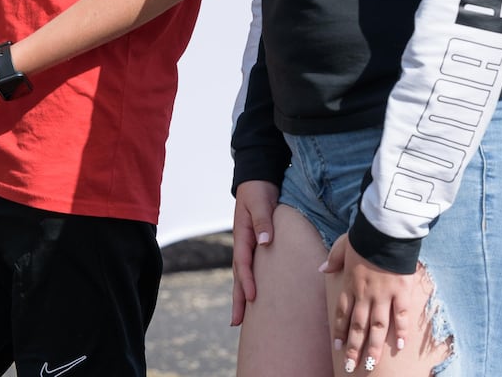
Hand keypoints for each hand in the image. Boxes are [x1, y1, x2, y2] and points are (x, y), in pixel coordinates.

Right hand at [230, 179, 278, 325]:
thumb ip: (262, 220)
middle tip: (236, 322)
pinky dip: (249, 283)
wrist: (257, 179)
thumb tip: (265, 242)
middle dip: (238, 299)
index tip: (252, 297)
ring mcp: (248, 245)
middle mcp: (243, 243)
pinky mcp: (255, 245)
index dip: (247, 280)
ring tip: (241, 319)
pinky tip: (254, 296)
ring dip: (241, 296)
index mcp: (243, 234)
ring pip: (243, 274)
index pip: (243, 262)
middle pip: (238, 275)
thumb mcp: (260, 201)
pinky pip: (251, 268)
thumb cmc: (259, 189)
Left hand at [322, 236, 432, 373]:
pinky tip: (399, 346)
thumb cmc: (364, 235)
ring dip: (373, 346)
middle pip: (358, 325)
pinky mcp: (401, 292)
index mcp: (350, 283)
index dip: (341, 331)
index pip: (343, 312)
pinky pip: (401, 315)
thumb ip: (333, 259)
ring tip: (370, 364)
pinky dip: (401, 331)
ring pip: (377, 326)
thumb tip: (322, 269)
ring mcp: (384, 295)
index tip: (338, 346)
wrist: (386, 229)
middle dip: (354, 347)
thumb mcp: (342, 245)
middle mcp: (366, 293)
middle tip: (351, 366)